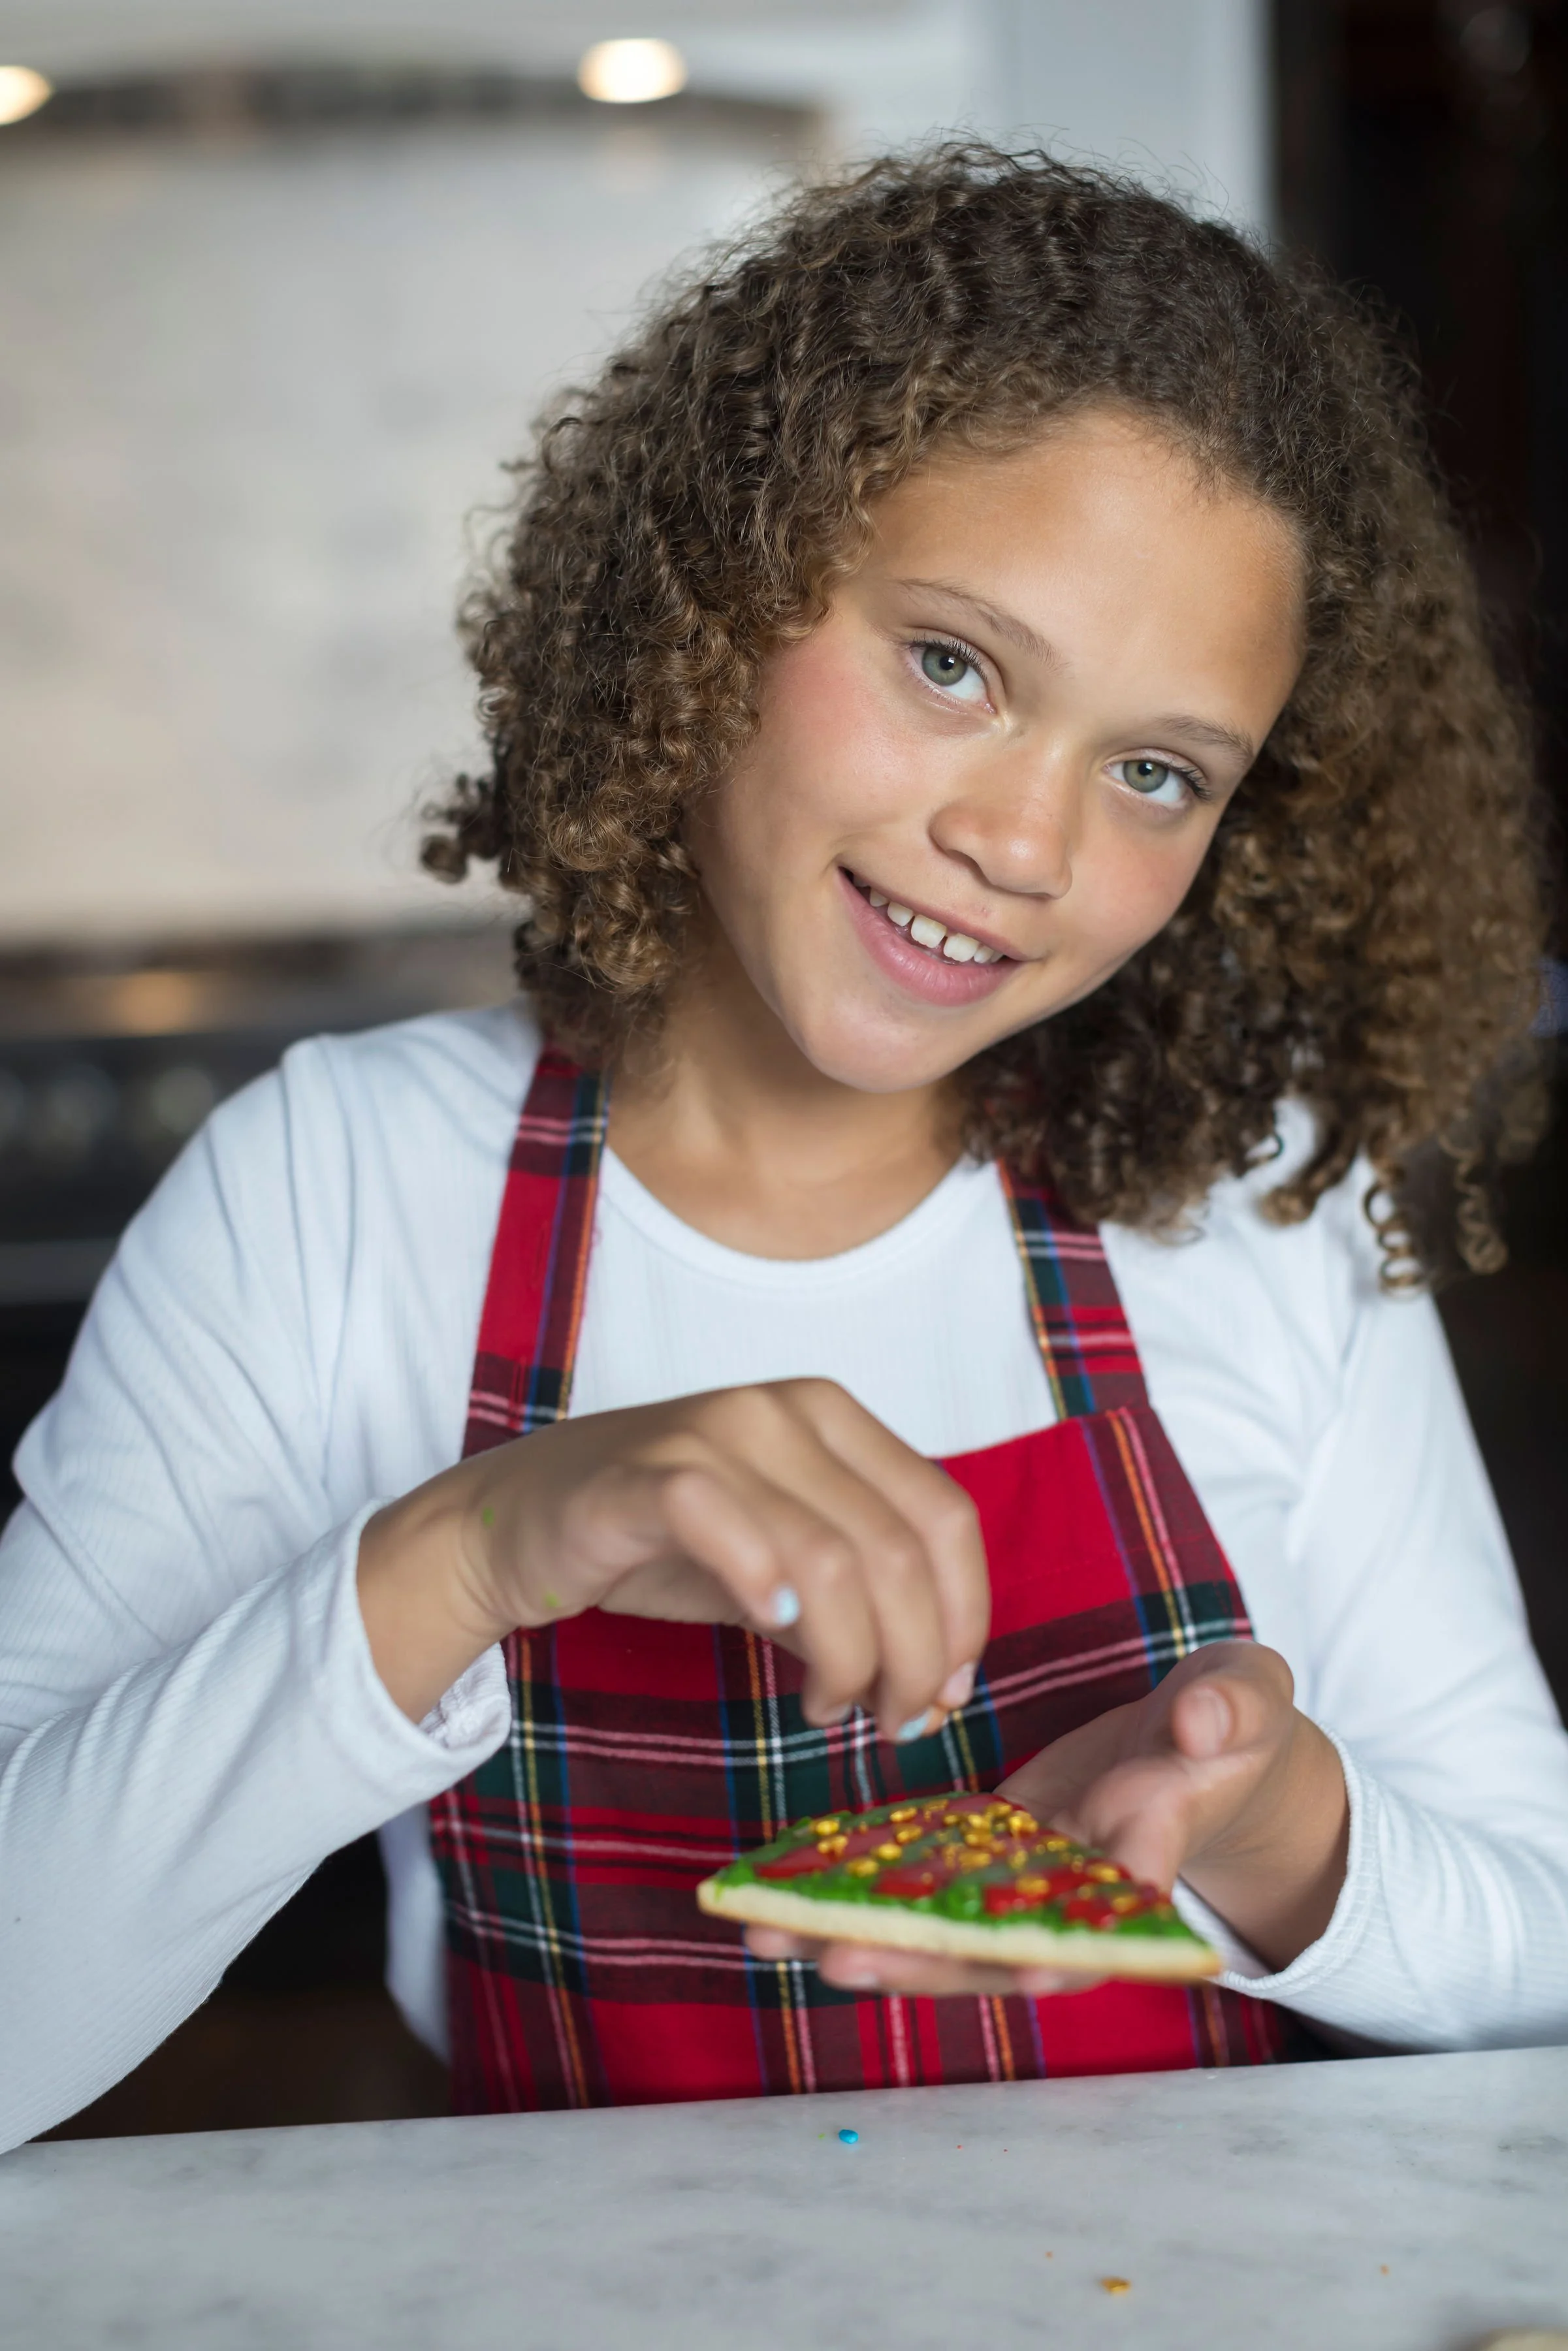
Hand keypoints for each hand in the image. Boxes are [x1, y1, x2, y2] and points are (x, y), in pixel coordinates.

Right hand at [357, 1380, 988, 1737]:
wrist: (519, 1522)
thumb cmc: (663, 1542)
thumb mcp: (784, 1565)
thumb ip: (859, 1602)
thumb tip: (940, 1684)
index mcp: (833, 1416)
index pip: (943, 1516)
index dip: (964, 1615)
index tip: (951, 1692)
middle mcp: (784, 1410)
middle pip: (895, 1550)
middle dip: (914, 1658)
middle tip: (893, 1722)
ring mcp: (715, 1433)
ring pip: (831, 1557)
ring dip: (849, 1657)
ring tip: (828, 1706)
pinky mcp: (646, 1474)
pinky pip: (729, 1529)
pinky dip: (767, 1593)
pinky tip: (776, 1641)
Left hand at [744, 1642, 1348, 1993]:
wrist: (1208, 1744)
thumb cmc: (1234, 1724)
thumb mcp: (1248, 1703)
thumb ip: (1231, 1713)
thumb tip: (1197, 1724)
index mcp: (1150, 1854)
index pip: (1108, 1912)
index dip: (1065, 1946)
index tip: (1024, 1973)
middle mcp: (1076, 1884)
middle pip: (1001, 1943)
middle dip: (923, 1958)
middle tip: (838, 1959)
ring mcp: (1027, 1874)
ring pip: (944, 1923)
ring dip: (864, 1933)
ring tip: (773, 1935)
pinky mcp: (990, 1847)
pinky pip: (918, 1876)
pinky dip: (855, 1886)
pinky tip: (782, 1889)